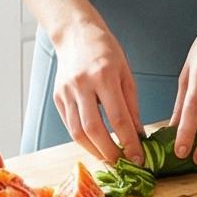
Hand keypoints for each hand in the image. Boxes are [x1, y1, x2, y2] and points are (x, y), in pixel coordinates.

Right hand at [50, 18, 142, 164]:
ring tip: (109, 158)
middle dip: (110, 152)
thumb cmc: (105, 50)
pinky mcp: (57, 97)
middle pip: (94, 129)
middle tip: (123, 164)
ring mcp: (66, 92)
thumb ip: (131, 105)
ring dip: (94, 150)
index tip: (138, 157)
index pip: (118, 117)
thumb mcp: (125, 72)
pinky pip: (69, 125)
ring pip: (77, 132)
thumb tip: (138, 135)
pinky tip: (95, 145)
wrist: (75, 33)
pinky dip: (83, 140)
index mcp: (104, 75)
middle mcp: (82, 85)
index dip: (128, 142)